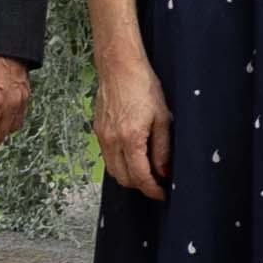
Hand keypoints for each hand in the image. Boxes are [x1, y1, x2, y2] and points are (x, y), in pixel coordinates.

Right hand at [93, 56, 172, 202]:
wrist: (119, 68)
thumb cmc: (143, 87)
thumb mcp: (163, 118)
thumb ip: (163, 148)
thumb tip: (164, 171)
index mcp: (130, 138)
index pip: (140, 176)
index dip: (152, 190)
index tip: (162, 194)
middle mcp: (112, 141)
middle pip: (124, 178)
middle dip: (141, 186)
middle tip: (157, 184)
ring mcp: (102, 137)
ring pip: (113, 170)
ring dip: (129, 176)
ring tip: (147, 172)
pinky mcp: (98, 131)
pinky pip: (107, 157)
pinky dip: (120, 164)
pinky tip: (133, 157)